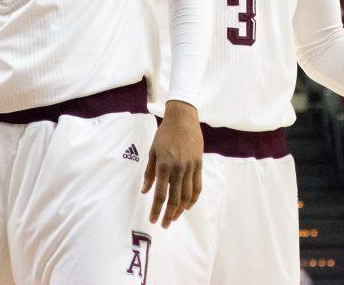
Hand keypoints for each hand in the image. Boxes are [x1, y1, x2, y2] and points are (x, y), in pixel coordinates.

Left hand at [142, 100, 203, 227]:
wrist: (183, 118)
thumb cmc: (165, 134)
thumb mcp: (152, 151)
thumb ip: (149, 172)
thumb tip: (144, 191)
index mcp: (164, 165)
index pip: (160, 193)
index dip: (156, 209)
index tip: (153, 220)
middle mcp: (178, 168)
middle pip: (175, 198)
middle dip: (169, 214)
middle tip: (164, 224)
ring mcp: (190, 167)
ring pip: (187, 194)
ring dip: (181, 209)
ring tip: (175, 218)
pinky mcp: (199, 164)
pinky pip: (198, 185)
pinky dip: (194, 198)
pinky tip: (188, 205)